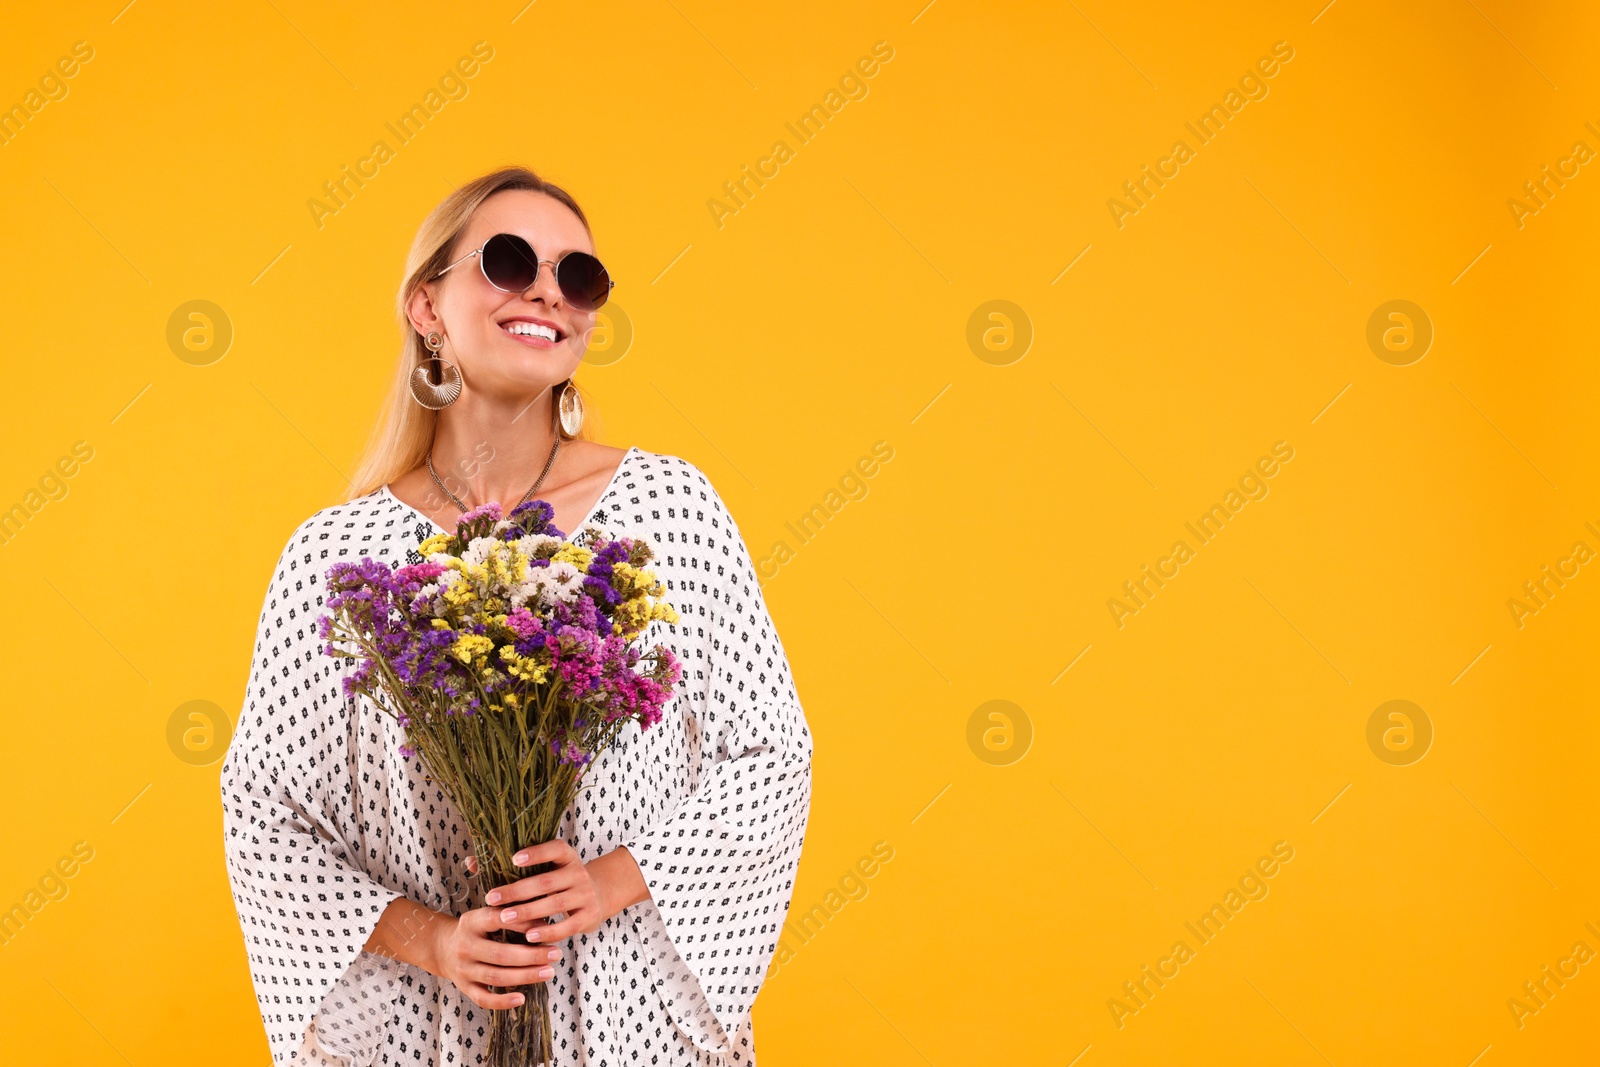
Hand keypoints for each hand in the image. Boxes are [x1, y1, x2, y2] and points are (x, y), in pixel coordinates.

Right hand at [427, 901, 563, 1010]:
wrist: (442, 947)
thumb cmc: (476, 929)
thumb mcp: (486, 915)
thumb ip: (511, 915)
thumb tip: (545, 922)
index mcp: (471, 922)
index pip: (497, 920)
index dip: (522, 924)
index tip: (547, 927)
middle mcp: (465, 946)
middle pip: (500, 954)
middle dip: (531, 955)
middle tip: (556, 954)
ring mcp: (463, 969)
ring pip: (496, 977)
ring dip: (525, 976)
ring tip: (549, 972)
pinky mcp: (464, 987)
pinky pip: (483, 999)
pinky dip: (502, 1002)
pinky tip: (522, 998)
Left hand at [464, 840, 623, 946]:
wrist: (597, 895)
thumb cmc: (558, 880)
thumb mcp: (544, 867)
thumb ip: (509, 865)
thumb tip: (470, 862)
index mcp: (567, 856)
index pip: (554, 849)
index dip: (536, 853)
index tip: (513, 859)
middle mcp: (578, 872)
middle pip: (546, 881)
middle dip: (517, 891)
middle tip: (491, 898)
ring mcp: (586, 894)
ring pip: (554, 903)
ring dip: (528, 912)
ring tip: (505, 918)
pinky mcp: (589, 916)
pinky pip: (567, 926)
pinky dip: (548, 932)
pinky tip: (529, 937)